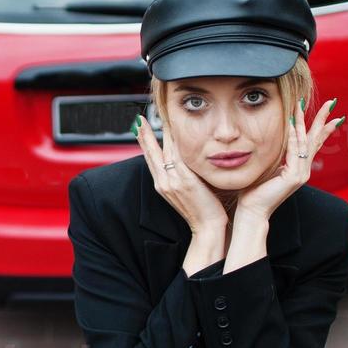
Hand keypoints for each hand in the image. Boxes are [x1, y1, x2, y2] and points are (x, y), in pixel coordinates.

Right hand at [134, 114, 228, 235]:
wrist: (207, 228)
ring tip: (155, 118)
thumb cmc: (202, 211)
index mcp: (162, 184)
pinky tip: (173, 130)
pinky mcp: (184, 180)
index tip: (140, 128)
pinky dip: (173, 143)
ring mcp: (172, 181)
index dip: (144, 142)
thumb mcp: (186, 192)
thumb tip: (185, 162)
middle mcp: (163, 181)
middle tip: (140, 119)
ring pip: (163, 151)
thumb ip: (182, 176)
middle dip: (145, 134)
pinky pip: (177, 156)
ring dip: (159, 133)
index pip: (151, 158)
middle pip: (152, 152)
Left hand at [232, 98, 343, 222]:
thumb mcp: (268, 167)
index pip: (313, 143)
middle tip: (332, 102)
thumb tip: (275, 140)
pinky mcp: (294, 177)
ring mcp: (301, 174)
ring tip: (303, 104)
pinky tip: (292, 122)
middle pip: (316, 139)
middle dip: (323, 119)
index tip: (330, 113)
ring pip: (304, 142)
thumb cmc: (255, 190)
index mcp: (298, 167)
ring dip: (304, 121)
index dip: (321, 127)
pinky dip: (293, 136)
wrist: (252, 209)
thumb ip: (276, 155)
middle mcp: (304, 169)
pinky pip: (294, 151)